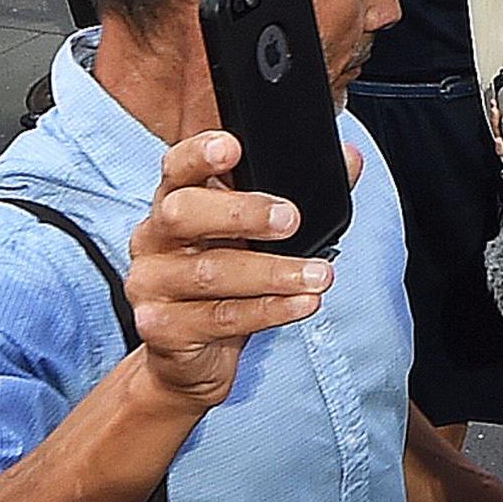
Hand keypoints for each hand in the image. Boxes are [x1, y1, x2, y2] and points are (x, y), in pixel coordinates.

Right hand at [124, 131, 362, 412]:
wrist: (192, 353)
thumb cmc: (231, 277)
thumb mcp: (259, 232)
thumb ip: (301, 192)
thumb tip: (351, 158)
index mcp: (175, 201)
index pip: (177, 167)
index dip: (199, 154)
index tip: (233, 147)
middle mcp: (154, 238)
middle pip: (182, 214)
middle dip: (241, 213)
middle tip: (292, 219)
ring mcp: (151, 285)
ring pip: (210, 272)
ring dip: (273, 272)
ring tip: (320, 274)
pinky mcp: (162, 328)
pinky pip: (220, 317)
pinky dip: (269, 310)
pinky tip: (303, 303)